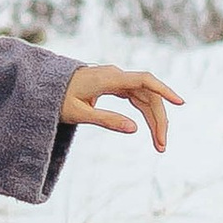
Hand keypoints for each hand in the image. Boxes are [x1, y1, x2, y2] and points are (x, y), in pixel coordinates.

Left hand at [62, 64, 182, 151]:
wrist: (43, 85)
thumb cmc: (57, 99)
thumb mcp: (78, 114)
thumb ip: (105, 119)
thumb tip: (135, 129)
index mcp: (108, 78)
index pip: (143, 80)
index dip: (163, 90)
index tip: (180, 102)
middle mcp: (115, 76)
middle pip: (148, 94)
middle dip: (158, 119)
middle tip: (162, 146)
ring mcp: (116, 80)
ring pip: (144, 98)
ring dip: (154, 119)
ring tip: (159, 144)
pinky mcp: (114, 86)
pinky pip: (136, 98)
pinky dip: (145, 113)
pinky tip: (151, 128)